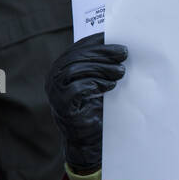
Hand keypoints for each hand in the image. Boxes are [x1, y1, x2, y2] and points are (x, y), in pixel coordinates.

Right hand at [45, 34, 128, 171]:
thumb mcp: (100, 82)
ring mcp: (55, 91)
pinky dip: (95, 84)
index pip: (79, 48)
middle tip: (124, 53)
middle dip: (103, 53)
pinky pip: (76, 89)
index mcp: (62, 67)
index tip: (117, 39)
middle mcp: (55, 77)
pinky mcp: (61, 105)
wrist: (89, 140)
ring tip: (121, 72)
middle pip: (78, 57)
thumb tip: (121, 46)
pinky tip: (111, 86)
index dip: (97, 41)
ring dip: (101, 67)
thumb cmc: (97, 109)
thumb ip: (102, 65)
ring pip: (76, 69)